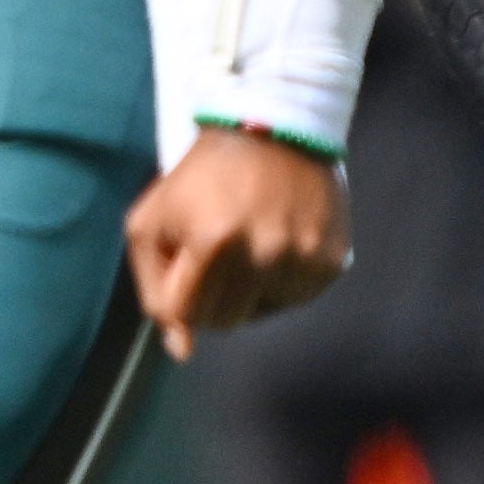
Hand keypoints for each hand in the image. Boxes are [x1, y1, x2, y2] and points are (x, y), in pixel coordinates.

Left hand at [124, 126, 347, 357]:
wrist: (271, 133)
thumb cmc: (198, 180)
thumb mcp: (151, 223)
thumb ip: (153, 288)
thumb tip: (181, 350)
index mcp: (213, 242)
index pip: (186, 315)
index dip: (176, 301)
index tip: (181, 280)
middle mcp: (264, 253)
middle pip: (224, 321)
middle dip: (209, 299)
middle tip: (212, 260)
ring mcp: (303, 258)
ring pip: (259, 314)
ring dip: (245, 291)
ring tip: (245, 246)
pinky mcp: (332, 261)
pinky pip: (293, 299)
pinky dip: (277, 283)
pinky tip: (272, 246)